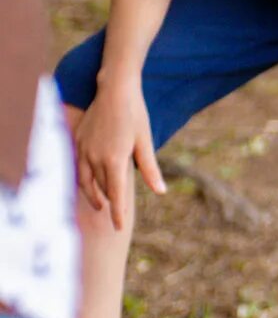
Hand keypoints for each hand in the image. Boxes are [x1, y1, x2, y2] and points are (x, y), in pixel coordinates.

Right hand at [74, 80, 164, 228]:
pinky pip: (78, 166)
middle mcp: (95, 157)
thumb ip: (150, 169)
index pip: (115, 194)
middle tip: (114, 218)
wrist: (114, 90)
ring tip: (100, 204)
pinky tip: (89, 182)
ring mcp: (83, 148)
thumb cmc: (135, 115)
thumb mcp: (145, 142)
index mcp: (114, 159)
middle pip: (100, 188)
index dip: (118, 213)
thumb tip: (160, 191)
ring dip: (92, 194)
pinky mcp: (78, 140)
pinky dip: (83, 178)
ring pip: (85, 180)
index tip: (120, 228)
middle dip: (107, 204)